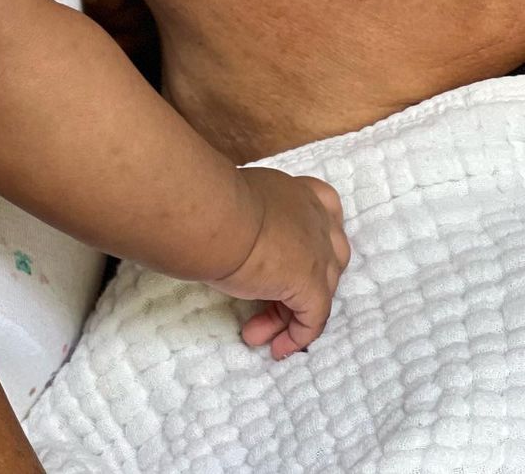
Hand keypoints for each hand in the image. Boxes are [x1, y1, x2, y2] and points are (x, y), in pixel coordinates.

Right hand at [211, 168, 350, 360]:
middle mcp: (315, 219)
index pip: (325, 209)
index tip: (292, 255)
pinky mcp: (311, 285)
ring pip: (320, 292)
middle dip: (302, 282)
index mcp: (296, 193)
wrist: (213, 217)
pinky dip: (297, 336)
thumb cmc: (211, 203)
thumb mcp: (235, 203)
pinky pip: (313, 319)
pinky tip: (275, 347)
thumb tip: (228, 231)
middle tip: (268, 300)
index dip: (317, 236)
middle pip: (328, 257)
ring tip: (257, 333)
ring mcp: (319, 253)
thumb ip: (247, 216)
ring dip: (290, 315)